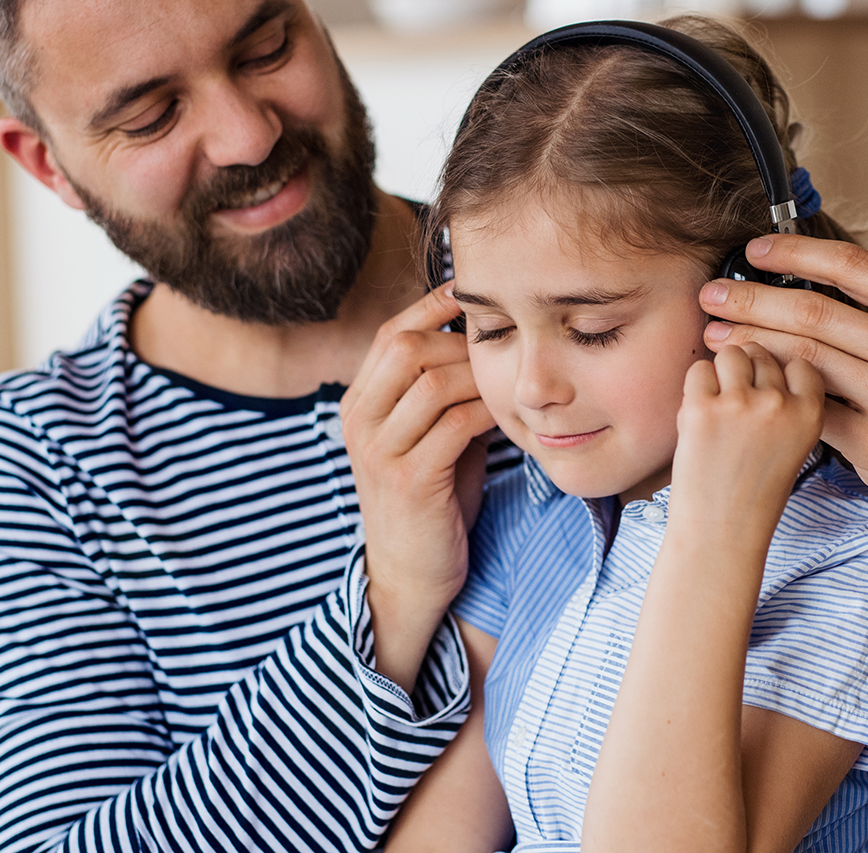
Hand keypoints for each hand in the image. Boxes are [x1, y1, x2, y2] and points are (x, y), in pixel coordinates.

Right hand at [342, 283, 497, 689]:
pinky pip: (455, 425)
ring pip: (432, 382)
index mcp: (359, 405)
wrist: (411, 575)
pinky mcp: (409, 480)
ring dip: (478, 375)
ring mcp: (380, 452)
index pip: (389, 335)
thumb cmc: (432, 500)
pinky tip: (508, 416)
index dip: (430, 307)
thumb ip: (445, 393)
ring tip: (507, 383)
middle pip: (406, 348)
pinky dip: (488, 411)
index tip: (471, 293)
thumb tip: (487, 340)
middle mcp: (359, 422)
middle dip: (459, 341)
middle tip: (501, 350)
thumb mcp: (429, 437)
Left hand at [669, 343, 824, 547]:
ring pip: (731, 354)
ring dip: (721, 373)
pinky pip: (698, 370)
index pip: (800, 360)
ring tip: (718, 407)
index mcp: (810, 414)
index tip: (769, 392)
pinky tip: (700, 416)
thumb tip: (763, 357)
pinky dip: (696, 388)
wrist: (722, 531)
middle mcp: (779, 404)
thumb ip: (788, 403)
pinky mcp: (701, 409)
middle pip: (762, 353)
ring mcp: (740, 404)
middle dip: (748, 372)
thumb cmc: (755, 490)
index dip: (781, 372)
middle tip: (737, 407)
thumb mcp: (794, 445)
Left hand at [698, 235, 867, 672]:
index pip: (850, 266)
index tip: (751, 250)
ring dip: (749, 344)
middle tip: (709, 294)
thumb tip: (810, 277)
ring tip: (714, 336)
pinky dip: (771, 395)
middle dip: (750, 299)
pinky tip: (744, 388)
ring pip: (804, 360)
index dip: (793, 253)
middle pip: (813, 312)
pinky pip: (809, 413)